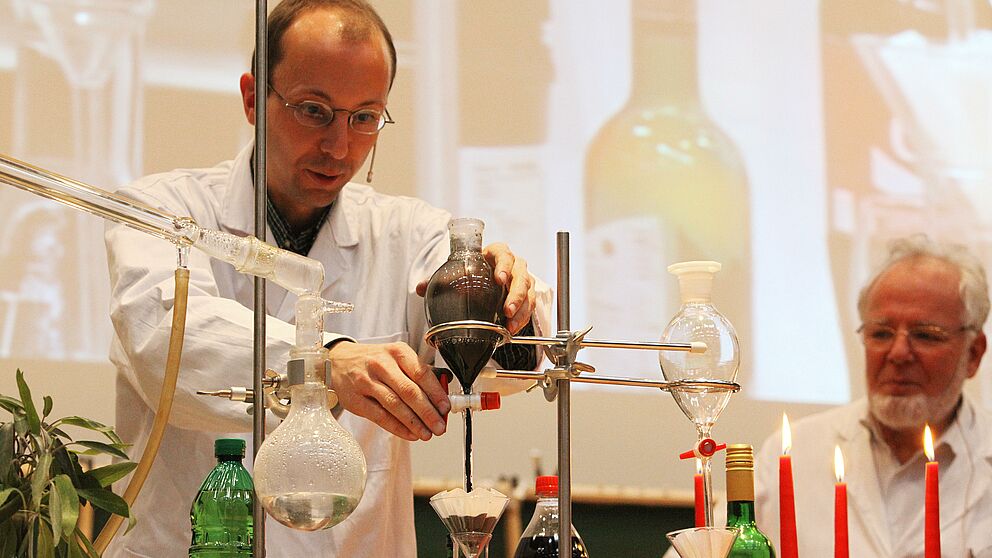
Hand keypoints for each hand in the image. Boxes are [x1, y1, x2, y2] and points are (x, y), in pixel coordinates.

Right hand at [328, 341, 450, 441]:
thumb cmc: (374, 361)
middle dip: (428, 412)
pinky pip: (380, 417)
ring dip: (414, 423)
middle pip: (409, 391)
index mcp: (397, 352)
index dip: (436, 393)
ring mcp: (366, 382)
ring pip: (394, 405)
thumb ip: (419, 373)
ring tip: (427, 433)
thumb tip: (444, 393)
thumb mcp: (397, 357)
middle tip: (440, 426)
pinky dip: (397, 428)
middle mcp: (381, 365)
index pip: (421, 373)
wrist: (339, 361)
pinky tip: (410, 434)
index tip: (446, 407)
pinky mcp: (355, 400)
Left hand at [416, 242, 535, 333]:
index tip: (499, 279)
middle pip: (521, 274)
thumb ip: (439, 280)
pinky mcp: (526, 295)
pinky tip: (513, 329)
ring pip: (528, 291)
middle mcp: (513, 265)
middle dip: (516, 293)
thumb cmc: (473, 272)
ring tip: (510, 323)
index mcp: (495, 254)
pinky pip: (530, 305)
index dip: (504, 265)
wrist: (486, 279)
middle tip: (507, 309)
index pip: (504, 254)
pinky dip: (523, 318)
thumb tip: (420, 288)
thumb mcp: (457, 273)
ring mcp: (522, 279)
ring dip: (521, 309)